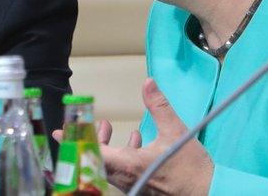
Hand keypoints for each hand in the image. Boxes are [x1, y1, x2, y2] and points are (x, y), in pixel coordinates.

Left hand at [55, 79, 212, 194]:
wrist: (209, 194)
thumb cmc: (192, 170)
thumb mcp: (176, 132)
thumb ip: (159, 106)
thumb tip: (148, 82)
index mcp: (127, 165)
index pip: (91, 152)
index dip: (73, 140)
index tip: (58, 132)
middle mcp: (125, 178)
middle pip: (95, 159)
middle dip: (90, 138)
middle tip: (87, 124)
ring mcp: (133, 184)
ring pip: (108, 165)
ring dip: (106, 146)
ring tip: (108, 127)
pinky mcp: (142, 186)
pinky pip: (122, 171)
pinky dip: (120, 154)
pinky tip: (135, 142)